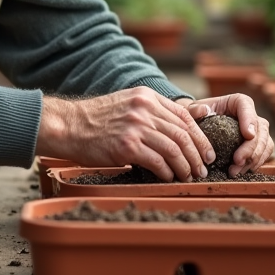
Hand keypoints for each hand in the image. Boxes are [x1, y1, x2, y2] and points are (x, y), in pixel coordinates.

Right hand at [37, 88, 213, 181]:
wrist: (68, 126)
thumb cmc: (96, 120)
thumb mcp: (127, 104)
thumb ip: (151, 112)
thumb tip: (177, 130)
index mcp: (147, 97)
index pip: (184, 116)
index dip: (200, 136)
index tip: (206, 151)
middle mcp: (144, 109)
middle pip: (182, 134)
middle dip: (197, 154)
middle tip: (203, 169)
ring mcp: (135, 127)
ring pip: (174, 148)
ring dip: (185, 166)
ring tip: (189, 177)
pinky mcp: (126, 145)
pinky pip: (157, 161)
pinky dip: (167, 172)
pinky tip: (169, 178)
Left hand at [185, 94, 273, 176]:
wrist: (203, 127)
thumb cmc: (199, 117)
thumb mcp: (193, 111)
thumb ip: (195, 110)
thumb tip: (204, 110)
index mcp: (238, 102)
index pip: (247, 107)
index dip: (250, 121)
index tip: (248, 135)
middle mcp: (252, 115)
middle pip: (261, 130)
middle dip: (251, 148)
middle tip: (237, 161)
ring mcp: (258, 131)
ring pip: (266, 144)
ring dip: (253, 159)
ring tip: (235, 171)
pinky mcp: (259, 145)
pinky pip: (265, 154)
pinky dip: (255, 164)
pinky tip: (241, 171)